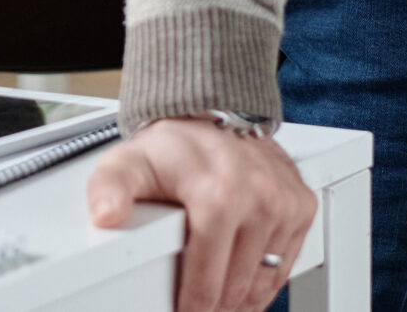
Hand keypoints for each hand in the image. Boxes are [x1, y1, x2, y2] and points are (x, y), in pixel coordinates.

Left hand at [85, 117, 316, 311]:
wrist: (211, 115)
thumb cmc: (171, 147)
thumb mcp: (129, 164)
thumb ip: (109, 189)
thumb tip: (104, 215)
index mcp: (219, 194)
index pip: (208, 280)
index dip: (193, 306)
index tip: (184, 311)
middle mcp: (260, 197)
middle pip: (237, 286)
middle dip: (215, 306)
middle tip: (197, 306)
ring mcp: (285, 202)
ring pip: (264, 282)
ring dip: (242, 299)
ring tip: (219, 300)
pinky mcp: (302, 205)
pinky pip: (286, 264)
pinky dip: (266, 281)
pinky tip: (244, 282)